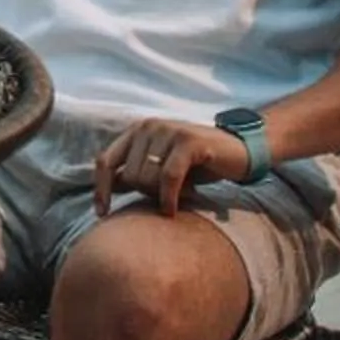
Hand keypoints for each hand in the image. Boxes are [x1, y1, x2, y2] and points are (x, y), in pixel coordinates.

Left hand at [92, 118, 248, 217]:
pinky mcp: (189, 142)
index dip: (100, 188)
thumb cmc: (197, 164)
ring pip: (148, 178)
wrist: (238, 152)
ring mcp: (168, 131)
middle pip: (130, 176)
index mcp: (136, 131)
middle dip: (147, 194)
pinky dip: (168, 198)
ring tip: (180, 194)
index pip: (105, 160)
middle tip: (170, 197)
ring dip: (162, 196)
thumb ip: (136, 175)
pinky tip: (172, 211)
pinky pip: (168, 178)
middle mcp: (148, 126)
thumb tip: (109, 190)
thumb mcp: (161, 169)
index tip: (101, 213)